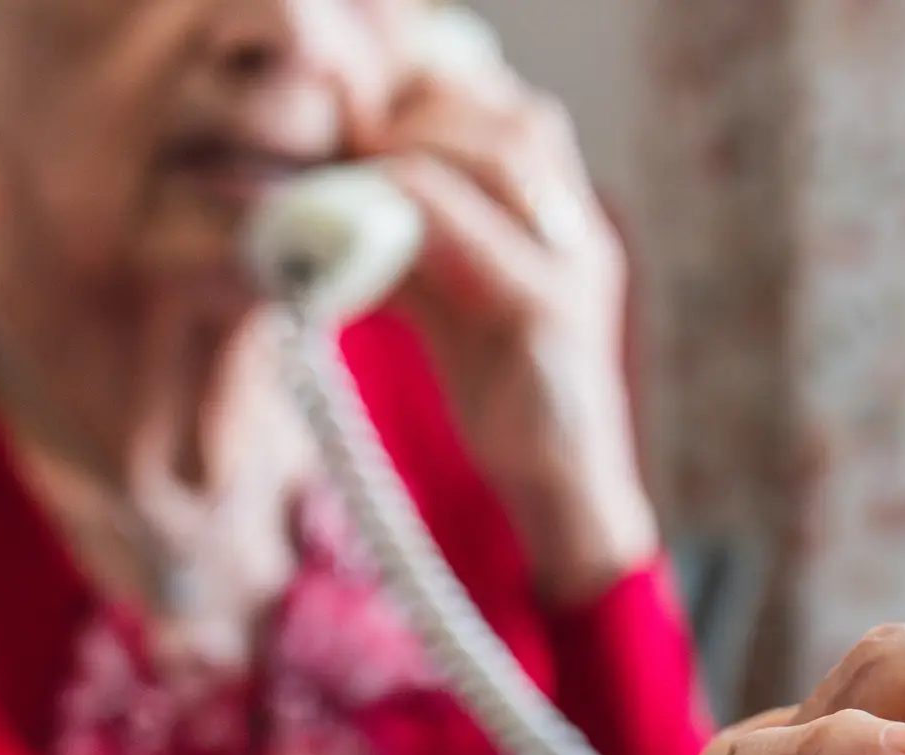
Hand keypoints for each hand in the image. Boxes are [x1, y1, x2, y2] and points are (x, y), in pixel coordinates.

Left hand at [357, 66, 654, 604]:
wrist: (569, 499)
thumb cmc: (509, 406)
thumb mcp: (455, 308)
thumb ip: (411, 248)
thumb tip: (325, 200)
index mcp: (565, 218)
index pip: (507, 111)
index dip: (427, 104)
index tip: (359, 133)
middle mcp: (579, 227)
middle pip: (500, 113)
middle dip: (410, 119)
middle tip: (341, 155)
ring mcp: (570, 263)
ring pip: (485, 148)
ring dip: (400, 155)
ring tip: (340, 194)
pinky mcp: (542, 309)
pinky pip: (453, 222)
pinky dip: (388, 214)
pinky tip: (343, 242)